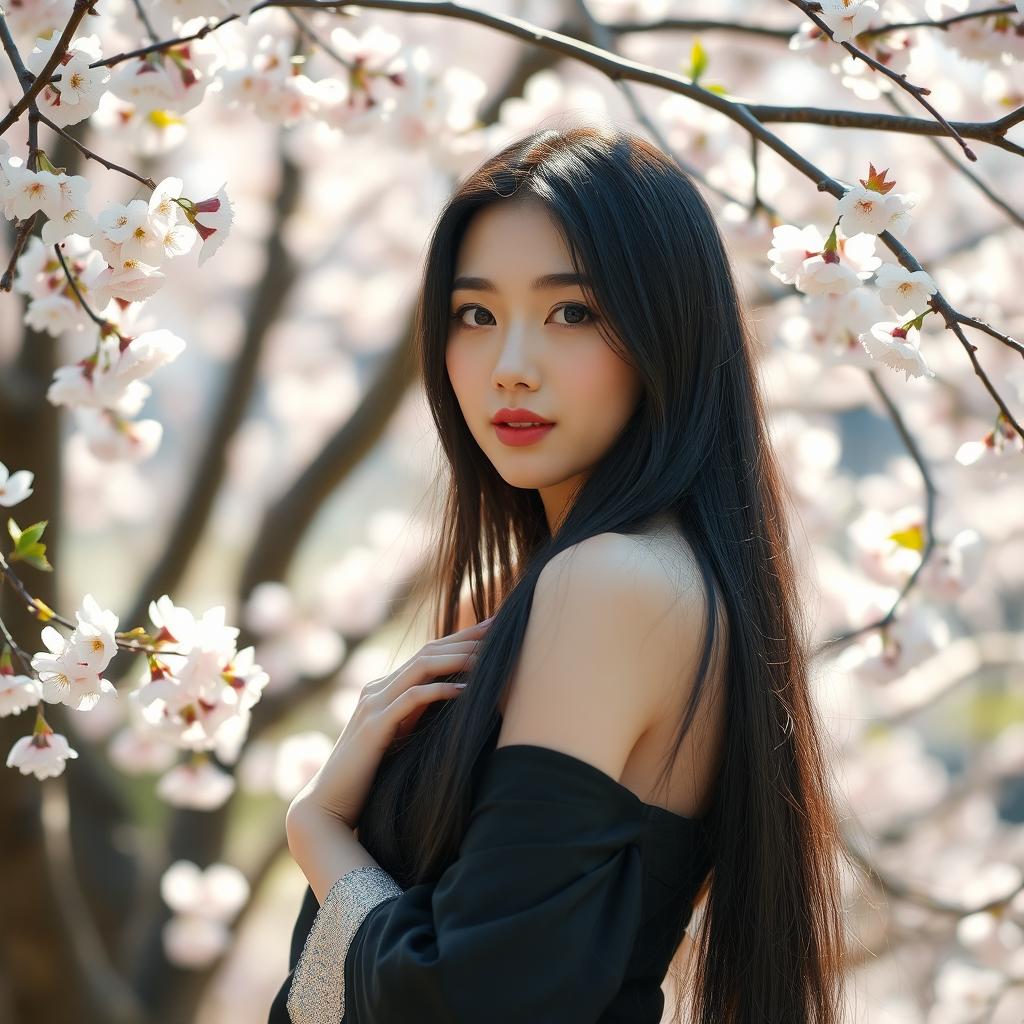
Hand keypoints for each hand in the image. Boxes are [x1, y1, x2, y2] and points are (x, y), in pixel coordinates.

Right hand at [288, 615, 493, 830]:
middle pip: (427, 651)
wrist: (329, 805)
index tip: (492, 630)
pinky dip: (440, 691)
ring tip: (488, 655)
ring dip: (457, 658)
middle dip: (465, 639)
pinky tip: (466, 691)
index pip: (427, 654)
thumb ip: (419, 720)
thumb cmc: (368, 778)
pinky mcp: (374, 726)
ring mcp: (373, 704)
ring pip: (420, 667)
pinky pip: (412, 699)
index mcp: (383, 689)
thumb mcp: (400, 740)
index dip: (459, 640)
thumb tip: (459, 709)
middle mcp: (376, 689)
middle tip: (498, 627)